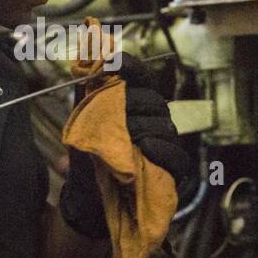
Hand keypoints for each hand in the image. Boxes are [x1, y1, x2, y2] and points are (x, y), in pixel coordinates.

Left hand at [59, 53, 192, 237]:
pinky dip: (162, 151)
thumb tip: (86, 60)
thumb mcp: (81, 123)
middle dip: (131, 104)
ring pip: (165, 126)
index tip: (113, 61)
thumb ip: (87, 93)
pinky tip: (147, 150)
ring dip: (143, 129)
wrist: (86, 197)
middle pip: (154, 100)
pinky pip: (176, 155)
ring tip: (126, 139)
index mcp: (135, 103)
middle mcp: (155, 118)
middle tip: (113, 114)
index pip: (141, 76)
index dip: (130, 66)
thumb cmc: (87, 156)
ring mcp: (167, 142)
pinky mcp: (174, 169)